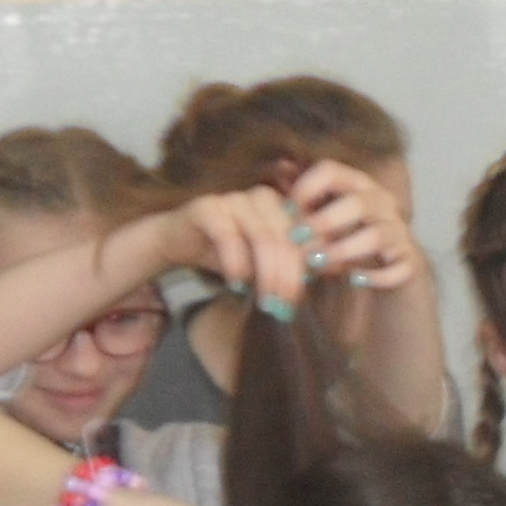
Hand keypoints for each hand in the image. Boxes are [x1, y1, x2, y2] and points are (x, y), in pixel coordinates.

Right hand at [150, 187, 313, 318]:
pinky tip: (236, 286)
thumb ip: (291, 264)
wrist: (178, 240)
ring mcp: (234, 199)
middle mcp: (262, 197)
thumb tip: (328, 276)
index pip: (305, 235)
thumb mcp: (263, 262)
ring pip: (262, 238)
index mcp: (282, 206)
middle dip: (288, 277)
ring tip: (265, 303)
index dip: (308, 267)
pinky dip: (235, 265)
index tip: (302, 299)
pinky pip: (228, 237)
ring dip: (266, 276)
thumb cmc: (227, 254)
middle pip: (286, 239)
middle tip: (284, 307)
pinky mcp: (207, 207)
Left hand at [285, 159, 423, 292]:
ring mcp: (398, 233)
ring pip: (376, 236)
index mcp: (356, 185)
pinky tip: (355, 280)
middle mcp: (381, 204)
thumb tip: (281, 166)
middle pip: (357, 202)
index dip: (304, 188)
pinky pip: (398, 268)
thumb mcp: (319, 218)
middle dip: (324, 222)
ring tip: (319, 264)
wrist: (384, 275)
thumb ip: (302, 196)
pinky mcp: (409, 263)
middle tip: (299, 241)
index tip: (287, 212)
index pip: (330, 171)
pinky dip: (376, 276)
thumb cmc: (344, 242)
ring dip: (343, 251)